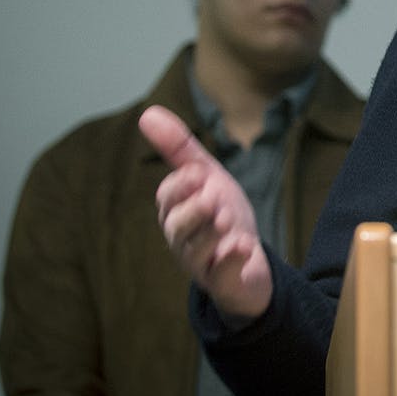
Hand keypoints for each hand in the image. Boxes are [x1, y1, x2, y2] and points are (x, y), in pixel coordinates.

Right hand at [142, 105, 271, 318]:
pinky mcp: (225, 282)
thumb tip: (147, 112)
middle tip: (211, 198)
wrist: (250, 260)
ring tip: (225, 220)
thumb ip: (179, 149)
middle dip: (193, 211)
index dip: (181, 186)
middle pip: (177, 227)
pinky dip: (232, 261)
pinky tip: (243, 247)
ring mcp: (202, 264)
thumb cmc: (221, 215)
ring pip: (196, 252)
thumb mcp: (206, 177)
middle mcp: (183, 240)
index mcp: (176, 212)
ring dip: (211, 234)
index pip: (168, 198)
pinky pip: (222, 276)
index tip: (198, 173)